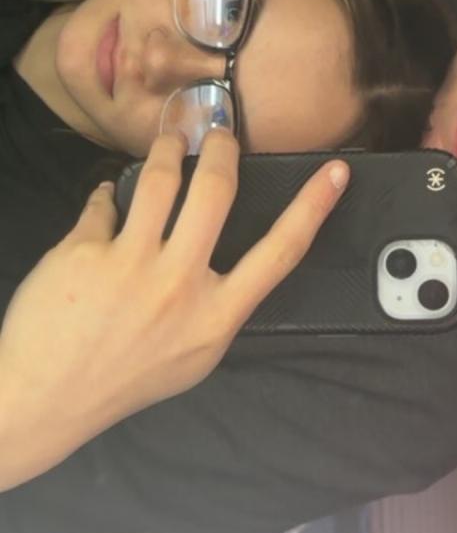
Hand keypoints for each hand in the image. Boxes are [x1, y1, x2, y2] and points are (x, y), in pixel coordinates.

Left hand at [0, 130, 348, 488]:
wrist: (44, 399)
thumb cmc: (127, 377)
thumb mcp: (195, 354)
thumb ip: (218, 304)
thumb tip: (224, 248)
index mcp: (216, 317)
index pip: (281, 252)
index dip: (314, 206)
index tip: (337, 171)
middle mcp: (178, 286)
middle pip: (215, 192)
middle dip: (221, 149)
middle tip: (217, 133)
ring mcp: (129, 267)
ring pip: (158, 179)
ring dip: (165, 150)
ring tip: (167, 143)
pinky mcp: (83, 252)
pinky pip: (104, 202)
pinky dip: (107, 196)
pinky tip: (106, 202)